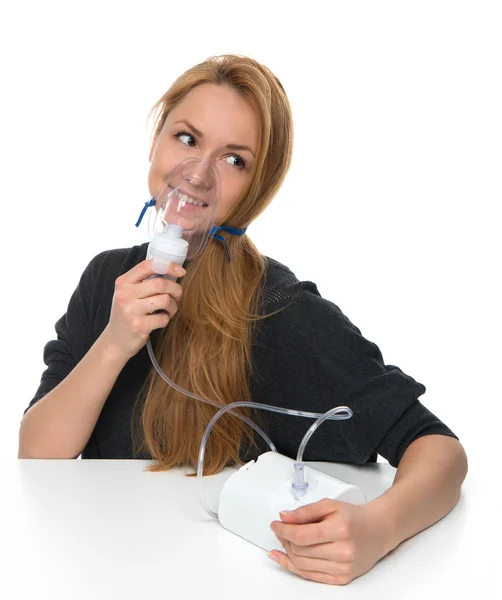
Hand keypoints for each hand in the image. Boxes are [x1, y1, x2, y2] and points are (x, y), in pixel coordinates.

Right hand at [104, 259, 184, 360]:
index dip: (169, 266)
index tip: (181, 271)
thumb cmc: (127, 312)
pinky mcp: (139, 326)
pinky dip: (166, 319)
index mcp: (123, 282)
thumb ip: (144, 280)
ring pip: (165, 300)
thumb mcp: (128, 292)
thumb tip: (172, 269)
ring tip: (168, 309)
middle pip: (161, 283)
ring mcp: (131, 311)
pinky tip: (160, 320)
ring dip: (173, 305)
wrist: (115, 340)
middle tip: (177, 296)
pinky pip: (164, 318)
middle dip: (175, 289)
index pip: (148, 265)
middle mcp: (125, 295)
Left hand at [269, 498, 389, 585]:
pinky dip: (293, 567)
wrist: (378, 531)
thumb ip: (305, 511)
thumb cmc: (355, 517)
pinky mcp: (341, 579)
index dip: (283, 530)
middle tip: (280, 530)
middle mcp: (342, 551)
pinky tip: (284, 559)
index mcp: (340, 530)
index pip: (301, 535)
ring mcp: (342, 568)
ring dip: (288, 552)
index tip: (275, 524)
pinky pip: (310, 576)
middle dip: (284, 539)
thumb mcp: (330, 505)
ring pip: (302, 565)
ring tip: (284, 541)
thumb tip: (285, 517)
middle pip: (300, 550)